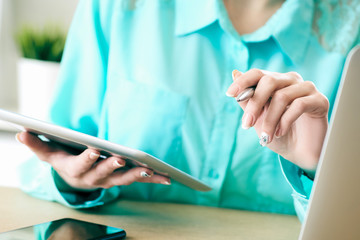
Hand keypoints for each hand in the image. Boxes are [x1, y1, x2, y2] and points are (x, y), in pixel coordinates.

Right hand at [16, 132, 170, 190]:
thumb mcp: (48, 152)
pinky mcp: (122, 178)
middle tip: (123, 159)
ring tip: (150, 170)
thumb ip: (36, 143)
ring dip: (137, 175)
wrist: (77, 178)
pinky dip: (152, 179)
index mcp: (76, 170)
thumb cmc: (64, 160)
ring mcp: (110, 180)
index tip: (94, 150)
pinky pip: (138, 180)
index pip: (81, 164)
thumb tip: (20, 131)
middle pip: (105, 174)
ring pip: (124, 179)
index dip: (87, 158)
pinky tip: (168, 178)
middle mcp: (94, 178)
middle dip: (114, 167)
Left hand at [226, 69, 329, 176]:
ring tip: (266, 137)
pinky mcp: (320, 100)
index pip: (257, 73)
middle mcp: (291, 80)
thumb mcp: (257, 118)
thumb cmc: (276, 134)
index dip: (242, 81)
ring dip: (270, 120)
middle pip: (269, 81)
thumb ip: (247, 98)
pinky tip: (280, 133)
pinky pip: (299, 105)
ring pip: (282, 96)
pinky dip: (285, 121)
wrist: (298, 153)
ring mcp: (306, 88)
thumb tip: (235, 72)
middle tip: (246, 124)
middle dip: (254, 104)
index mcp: (275, 81)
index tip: (229, 94)